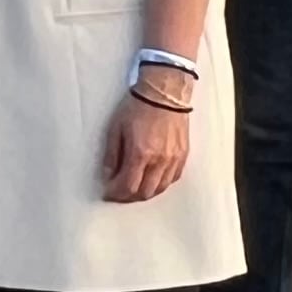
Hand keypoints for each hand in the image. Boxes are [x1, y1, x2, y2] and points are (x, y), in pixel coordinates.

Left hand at [102, 88, 193, 203]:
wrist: (164, 94)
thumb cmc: (137, 107)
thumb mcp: (115, 129)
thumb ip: (111, 155)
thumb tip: (108, 175)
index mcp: (140, 154)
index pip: (128, 186)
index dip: (116, 193)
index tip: (108, 192)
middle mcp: (160, 160)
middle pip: (145, 192)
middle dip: (129, 196)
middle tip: (119, 192)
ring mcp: (174, 159)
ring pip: (160, 188)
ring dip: (145, 192)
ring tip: (134, 188)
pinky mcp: (183, 155)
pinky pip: (173, 179)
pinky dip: (160, 184)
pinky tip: (151, 180)